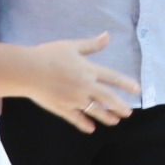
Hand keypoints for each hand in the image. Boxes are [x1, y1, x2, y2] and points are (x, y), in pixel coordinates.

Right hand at [26, 33, 141, 132]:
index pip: (113, 78)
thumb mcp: (71, 46)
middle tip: (129, 112)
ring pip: (95, 111)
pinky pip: (76, 119)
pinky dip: (84, 124)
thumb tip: (107, 36)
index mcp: (89, 70)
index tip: (136, 89)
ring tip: (115, 121)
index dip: (126, 84)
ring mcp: (74, 99)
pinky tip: (91, 129)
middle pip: (107, 98)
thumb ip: (91, 45)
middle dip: (119, 106)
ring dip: (106, 117)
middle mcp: (85, 86)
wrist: (28, 70)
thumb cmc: (48, 55)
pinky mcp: (62, 108)